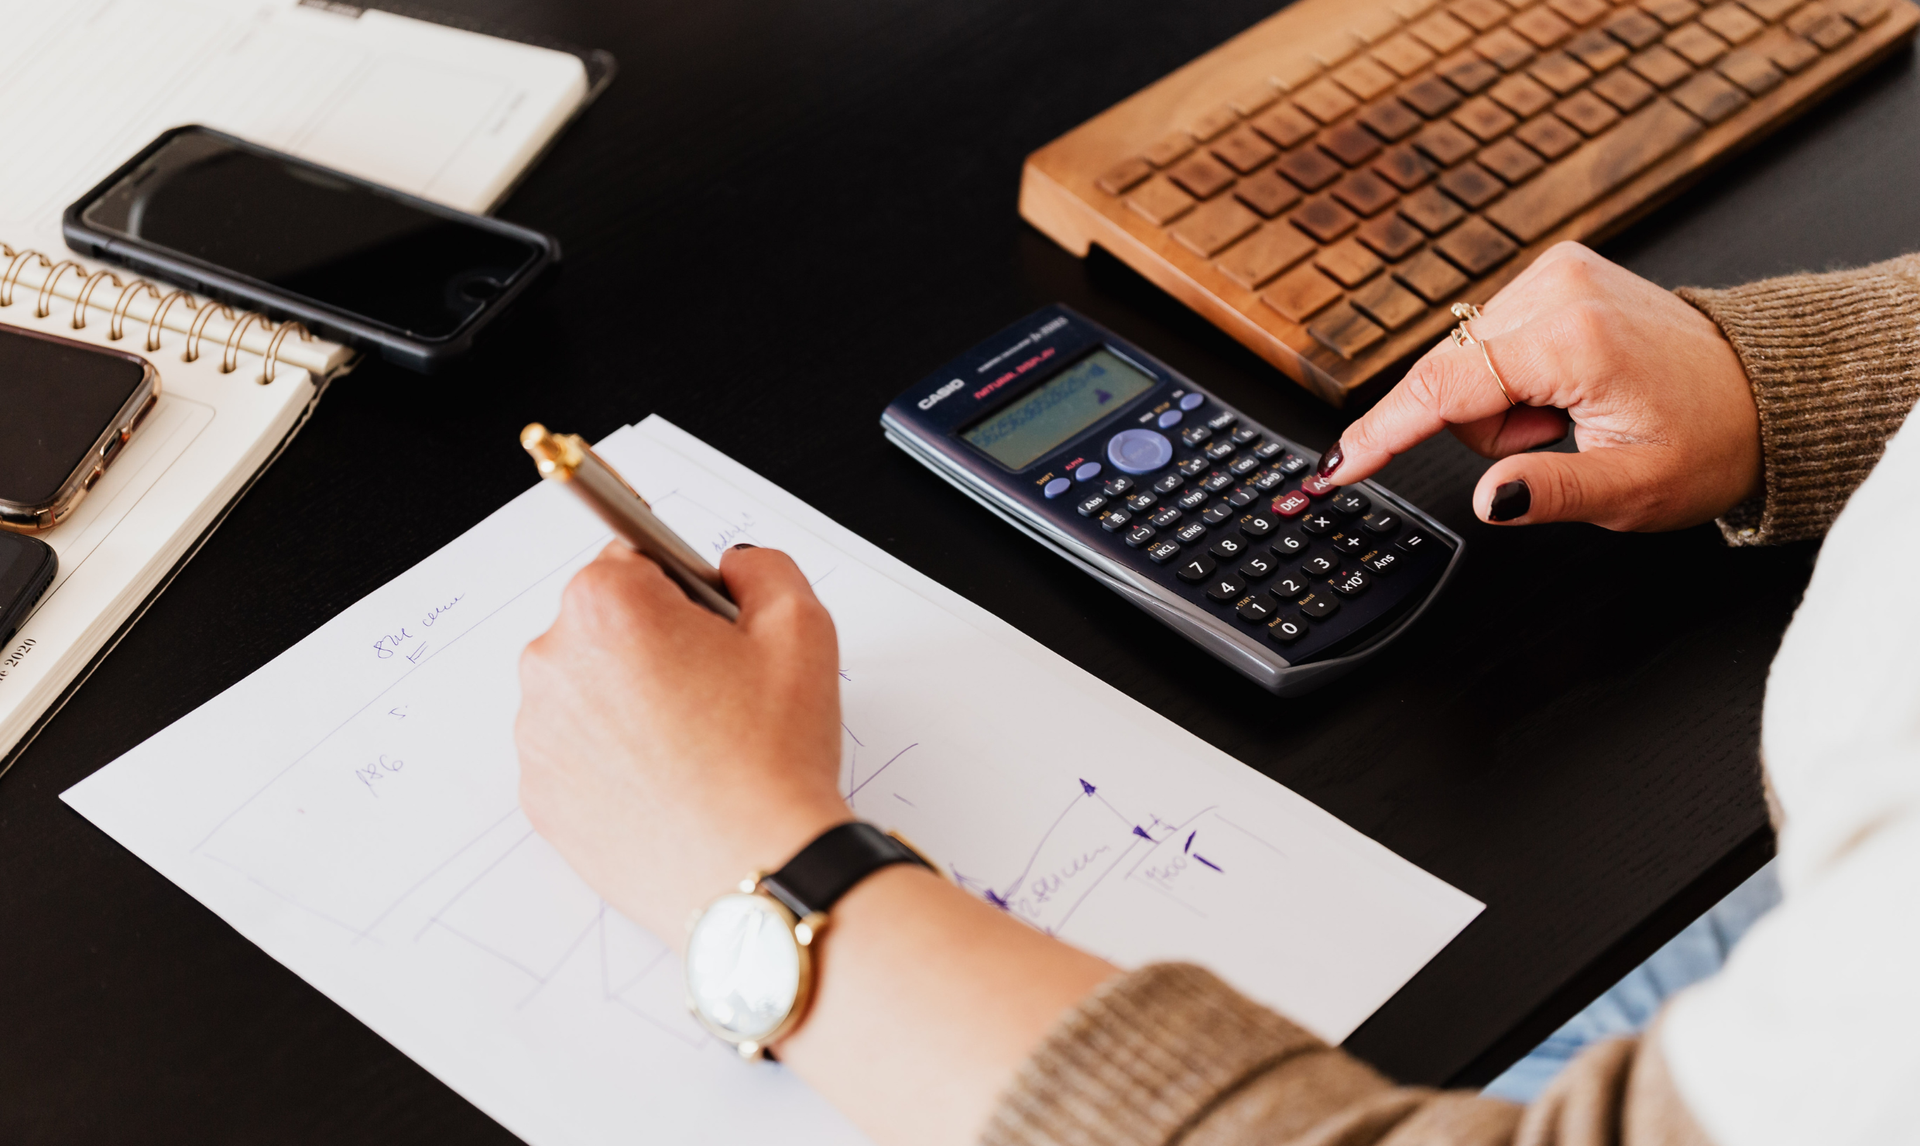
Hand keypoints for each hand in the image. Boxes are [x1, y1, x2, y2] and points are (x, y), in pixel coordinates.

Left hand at [515, 544, 849, 943]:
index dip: (684, 593)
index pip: (632, 560)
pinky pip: (577, 755)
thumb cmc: (773, 757)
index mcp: (606, 606)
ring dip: (630, 704)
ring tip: (695, 749)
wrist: (755, 870)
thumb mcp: (802, 627)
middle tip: (717, 696)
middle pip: (603, 626)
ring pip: (588, 692)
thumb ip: (762, 569)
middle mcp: (553, 663)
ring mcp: (539, 735)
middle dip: (654, 647)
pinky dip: (614, 761)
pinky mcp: (540, 797)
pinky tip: (668, 784)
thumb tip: (733, 569)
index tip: (712, 630)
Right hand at [1320, 242, 1761, 530]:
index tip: (1334, 467)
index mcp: (1575, 339)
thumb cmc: (1709, 437)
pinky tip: (1565, 387)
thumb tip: (1490, 498)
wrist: (1759, 389)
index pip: (1444, 389)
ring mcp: (1555, 272)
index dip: (1381, 434)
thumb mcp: (1635, 491)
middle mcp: (1557, 289)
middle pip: (1450, 379)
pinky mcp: (1554, 271)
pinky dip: (1512, 377)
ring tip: (1570, 413)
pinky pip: (1488, 342)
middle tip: (1558, 439)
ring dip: (1502, 404)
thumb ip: (1553, 495)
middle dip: (1487, 427)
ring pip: (1464, 364)